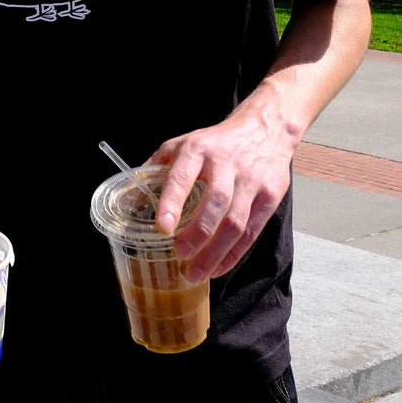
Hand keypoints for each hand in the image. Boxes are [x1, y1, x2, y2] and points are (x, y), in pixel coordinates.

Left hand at [147, 106, 292, 283]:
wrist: (264, 130)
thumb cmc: (217, 142)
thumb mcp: (184, 143)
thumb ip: (157, 165)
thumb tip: (131, 191)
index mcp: (198, 149)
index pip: (183, 176)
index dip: (171, 202)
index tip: (161, 226)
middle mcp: (226, 163)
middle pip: (214, 203)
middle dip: (197, 234)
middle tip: (180, 254)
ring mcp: (251, 180)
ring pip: (235, 222)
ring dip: (215, 253)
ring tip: (195, 272)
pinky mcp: (270, 196)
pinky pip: (252, 232)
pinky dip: (233, 255)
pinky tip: (218, 267)